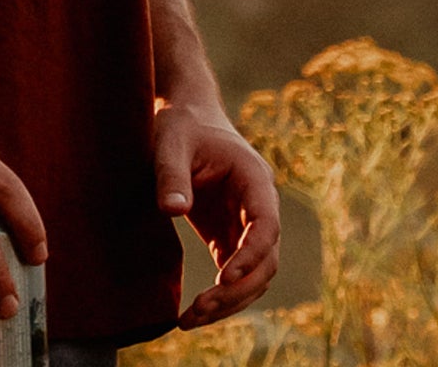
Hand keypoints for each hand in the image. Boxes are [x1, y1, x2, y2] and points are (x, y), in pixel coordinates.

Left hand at [152, 102, 280, 326]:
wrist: (183, 117)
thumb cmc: (180, 124)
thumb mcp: (170, 142)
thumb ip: (171, 174)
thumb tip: (172, 211)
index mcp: (254, 179)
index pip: (266, 225)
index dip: (250, 255)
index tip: (222, 277)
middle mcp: (258, 205)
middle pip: (265, 261)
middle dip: (236, 291)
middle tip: (197, 311)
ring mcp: (245, 223)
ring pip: (254, 275)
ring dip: (229, 302)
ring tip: (189, 320)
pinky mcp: (228, 235)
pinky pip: (233, 274)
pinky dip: (220, 297)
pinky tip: (193, 313)